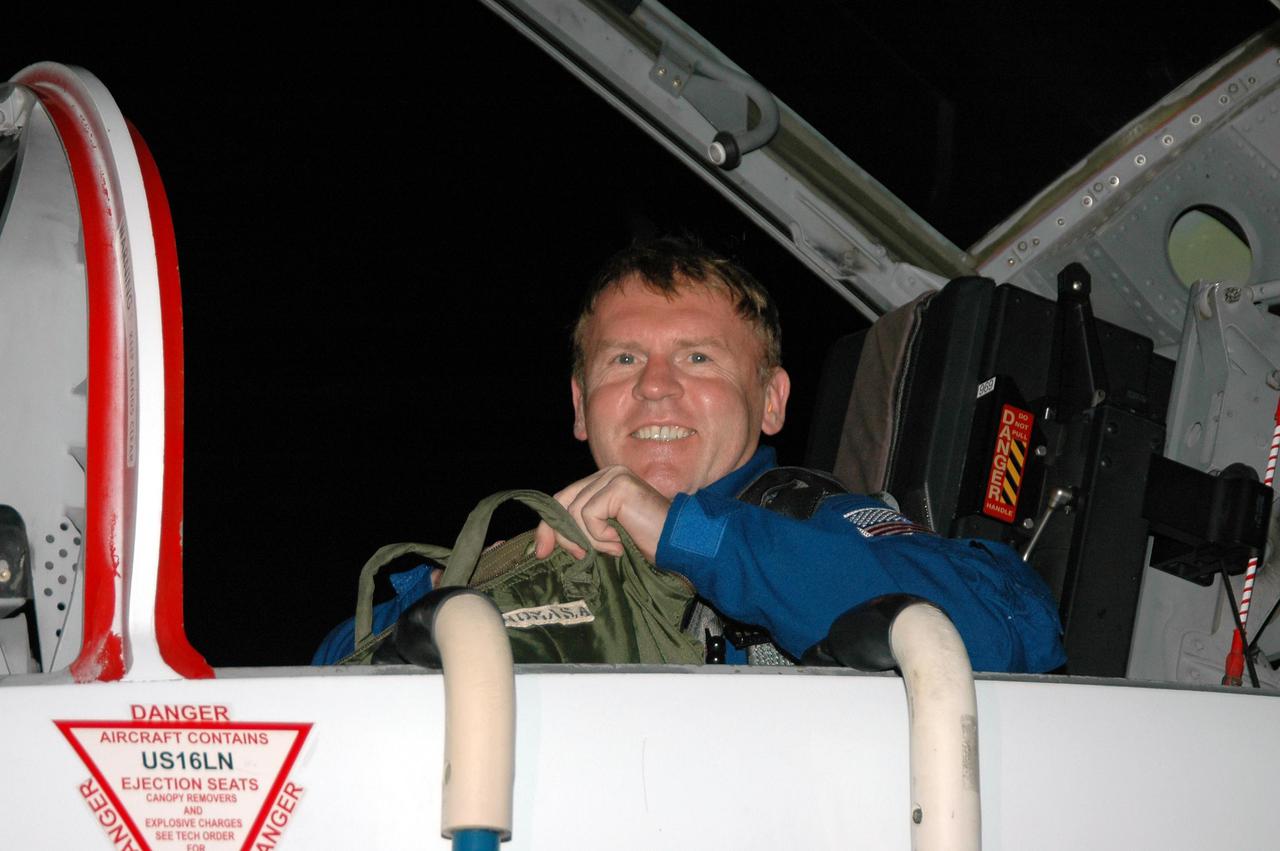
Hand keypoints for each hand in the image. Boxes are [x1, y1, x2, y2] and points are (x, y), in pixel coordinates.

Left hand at [533, 466, 671, 562]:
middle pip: (562, 502)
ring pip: (574, 512)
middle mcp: (607, 473)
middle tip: (575, 555)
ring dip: (589, 539)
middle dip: (560, 534)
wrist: (678, 543)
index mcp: (603, 481)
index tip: (542, 551)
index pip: (563, 499)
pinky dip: (599, 536)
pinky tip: (618, 544)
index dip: (549, 525)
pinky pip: (588, 515)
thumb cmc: (648, 542)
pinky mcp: (618, 486)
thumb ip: (582, 528)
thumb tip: (545, 541)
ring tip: (613, 548)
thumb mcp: (607, 534)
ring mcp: (613, 477)